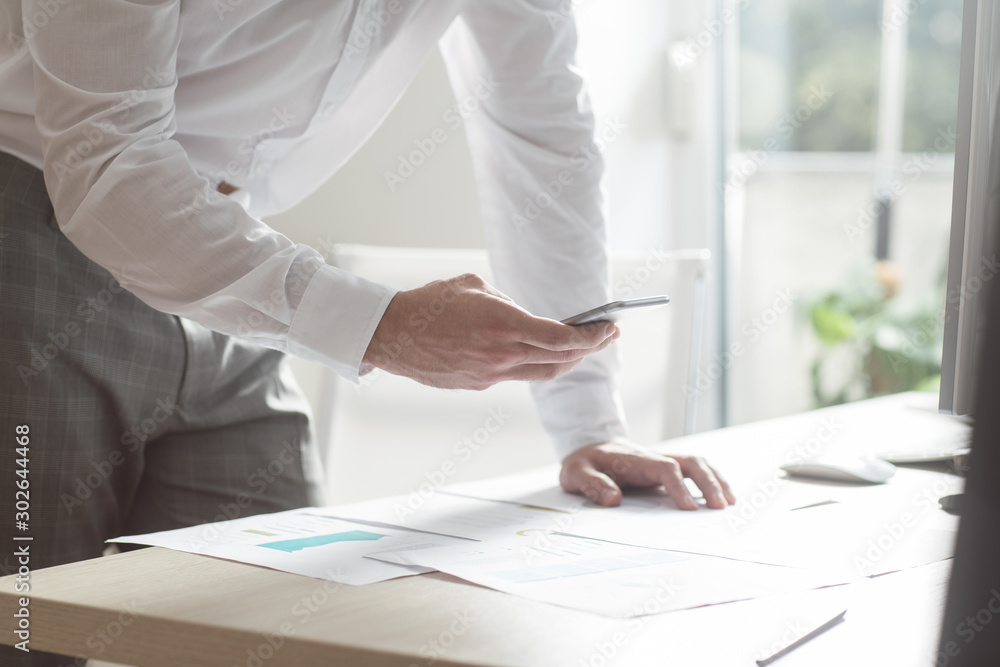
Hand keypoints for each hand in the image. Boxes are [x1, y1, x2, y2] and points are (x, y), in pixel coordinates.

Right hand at [362, 273, 619, 389]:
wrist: (394, 334)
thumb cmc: (430, 303)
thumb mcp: (474, 287)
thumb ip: (505, 302)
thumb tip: (521, 315)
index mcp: (504, 324)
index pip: (561, 337)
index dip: (591, 336)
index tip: (608, 328)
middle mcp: (501, 354)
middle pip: (559, 359)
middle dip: (588, 349)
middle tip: (605, 337)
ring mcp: (490, 374)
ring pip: (541, 372)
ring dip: (566, 361)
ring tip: (581, 348)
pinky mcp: (477, 384)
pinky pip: (516, 376)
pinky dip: (533, 364)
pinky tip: (539, 353)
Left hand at [560, 442, 735, 509]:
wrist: (588, 446)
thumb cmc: (584, 462)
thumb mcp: (576, 473)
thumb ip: (593, 484)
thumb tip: (614, 500)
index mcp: (635, 460)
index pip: (665, 468)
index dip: (679, 486)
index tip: (690, 508)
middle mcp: (654, 458)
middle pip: (690, 462)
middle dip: (708, 482)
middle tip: (721, 507)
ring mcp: (661, 462)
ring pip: (696, 463)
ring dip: (715, 479)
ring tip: (730, 503)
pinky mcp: (665, 468)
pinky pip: (693, 470)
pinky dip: (711, 479)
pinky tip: (721, 495)